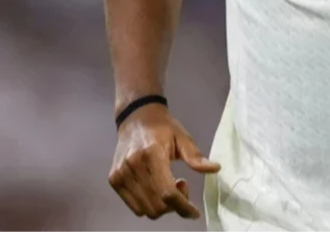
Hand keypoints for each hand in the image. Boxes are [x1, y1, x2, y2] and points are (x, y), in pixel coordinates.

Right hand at [108, 102, 220, 219]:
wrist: (136, 117)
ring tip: (168, 185)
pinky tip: (155, 188)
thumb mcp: (183, 138)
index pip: (167, 193)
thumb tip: (215, 169)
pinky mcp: (114, 180)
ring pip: (146, 210)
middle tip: (181, 185)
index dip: (183, 207)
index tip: (195, 212)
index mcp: (152, 154)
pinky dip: (149, 204)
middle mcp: (133, 166)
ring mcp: (120, 175)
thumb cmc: (163, 127)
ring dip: (162, 206)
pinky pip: (134, 207)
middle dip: (175, 205)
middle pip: (157, 206)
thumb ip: (196, 157)